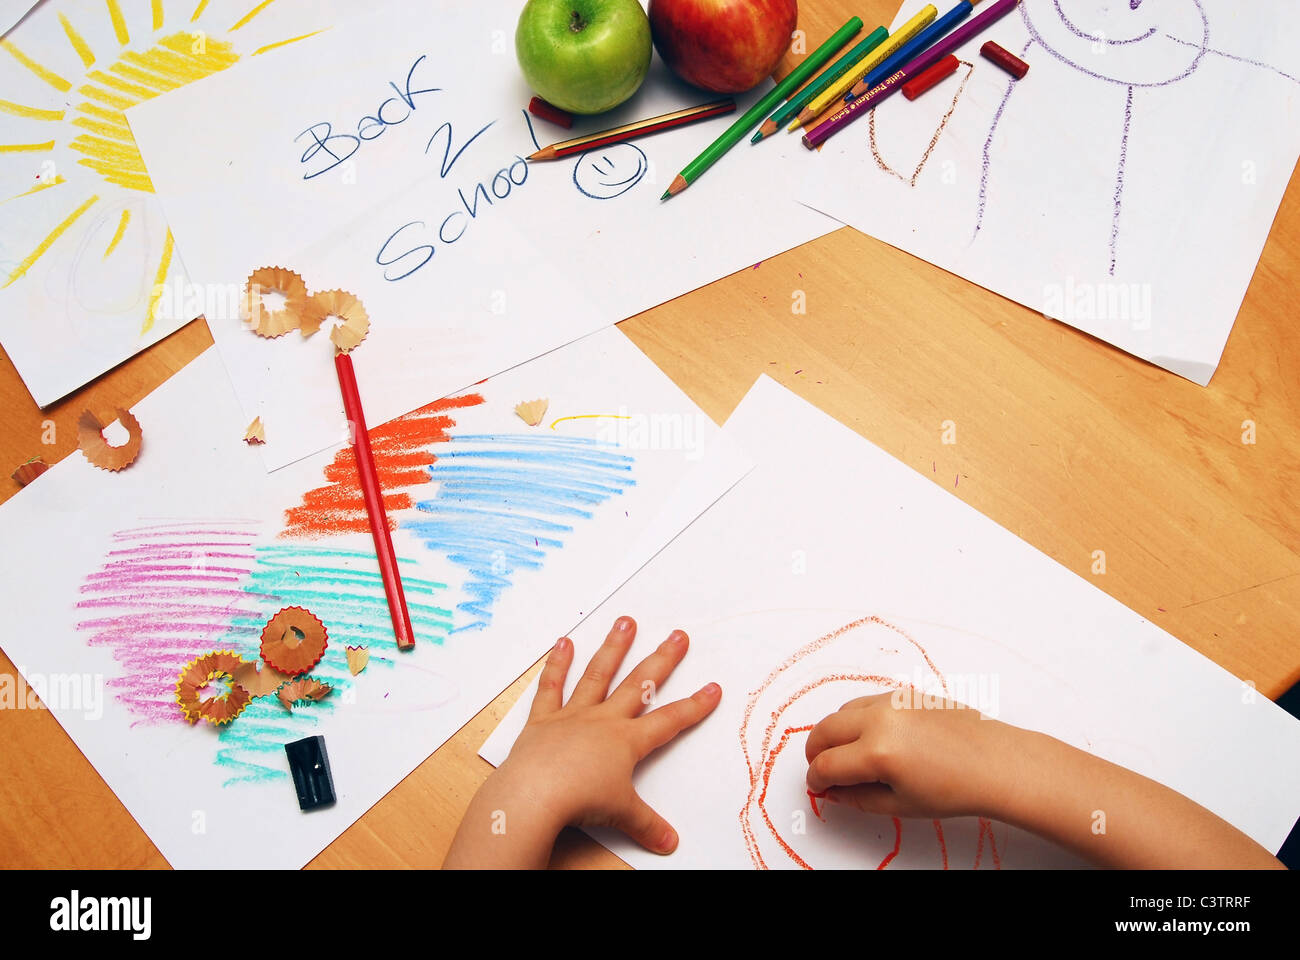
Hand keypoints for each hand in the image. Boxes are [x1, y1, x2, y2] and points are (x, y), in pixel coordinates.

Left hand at [445, 616, 720, 867]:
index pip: (670, 721)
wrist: (535, 795)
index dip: (695, 706)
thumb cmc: (579, 801)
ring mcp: (573, 715)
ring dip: (614, 648)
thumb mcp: (622, 815)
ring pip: (598, 675)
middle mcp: (603, 720)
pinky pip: (551, 687)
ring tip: (625, 622)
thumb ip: (647, 825)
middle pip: (640, 685)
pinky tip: (564, 643)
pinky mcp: (543, 719)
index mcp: (627, 741)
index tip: (712, 689)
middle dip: (662, 660)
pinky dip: (557, 664)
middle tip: (678, 636)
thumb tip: (669, 843)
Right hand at [804, 692, 1008, 819]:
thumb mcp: (901, 805)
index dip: (816, 781)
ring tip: (844, 753)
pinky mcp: (905, 693)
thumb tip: (833, 792)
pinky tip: (870, 738)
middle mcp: (880, 720)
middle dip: (815, 751)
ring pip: (843, 710)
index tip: (818, 788)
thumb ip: (858, 798)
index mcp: (878, 753)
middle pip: (825, 730)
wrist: (996, 763)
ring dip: (835, 732)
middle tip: (820, 768)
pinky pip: (868, 702)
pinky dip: (857, 718)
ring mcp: (893, 702)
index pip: (827, 766)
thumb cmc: (956, 789)